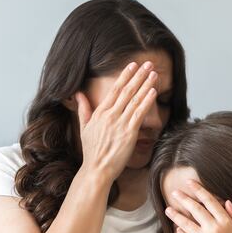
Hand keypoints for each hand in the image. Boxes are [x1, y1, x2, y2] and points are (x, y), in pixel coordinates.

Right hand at [74, 61, 157, 183]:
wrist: (96, 169)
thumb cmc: (92, 151)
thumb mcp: (84, 128)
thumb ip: (83, 109)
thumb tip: (78, 94)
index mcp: (100, 112)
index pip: (114, 89)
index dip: (125, 76)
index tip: (132, 65)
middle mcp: (110, 115)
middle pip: (126, 91)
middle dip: (138, 75)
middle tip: (148, 63)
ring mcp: (120, 123)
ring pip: (134, 99)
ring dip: (145, 85)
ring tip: (154, 73)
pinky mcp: (129, 133)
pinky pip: (139, 114)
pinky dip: (146, 101)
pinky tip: (153, 91)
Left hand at [165, 180, 231, 232]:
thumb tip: (227, 201)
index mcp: (226, 222)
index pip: (210, 201)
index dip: (199, 190)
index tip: (190, 183)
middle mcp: (214, 229)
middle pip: (195, 209)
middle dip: (184, 199)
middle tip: (175, 193)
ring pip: (186, 223)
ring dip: (175, 215)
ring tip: (168, 209)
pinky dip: (179, 232)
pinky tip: (176, 228)